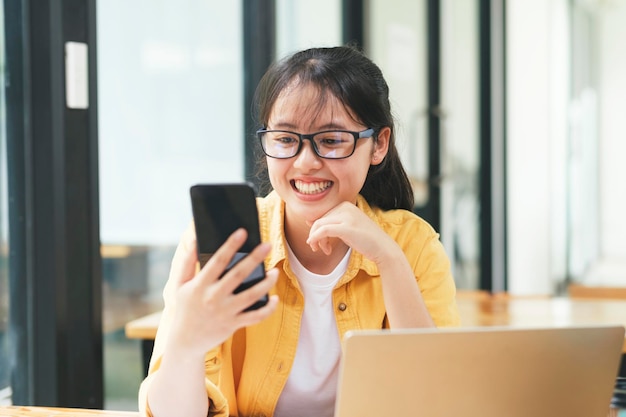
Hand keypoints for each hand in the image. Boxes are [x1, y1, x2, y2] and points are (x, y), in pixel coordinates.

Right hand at [165, 226, 278, 356]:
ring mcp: (225, 312)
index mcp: (200, 285)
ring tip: (275, 271)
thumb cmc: (184, 308)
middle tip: (267, 245)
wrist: (185, 341)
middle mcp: (213, 298)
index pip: (217, 261)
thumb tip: (195, 239)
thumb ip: (187, 262)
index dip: (230, 245)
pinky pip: (255, 316)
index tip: (242, 232)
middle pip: (238, 275)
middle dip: (254, 259)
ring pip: (251, 296)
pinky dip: (268, 309)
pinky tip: (275, 298)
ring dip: (266, 283)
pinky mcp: (234, 324)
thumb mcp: (179, 285)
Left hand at [306, 202, 399, 264]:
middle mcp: (345, 207)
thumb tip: (308, 221)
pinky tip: (316, 246)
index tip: (321, 242)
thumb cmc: (366, 239)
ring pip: (319, 226)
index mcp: (346, 204)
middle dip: (316, 236)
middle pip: (319, 220)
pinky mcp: (346, 227)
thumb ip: (330, 223)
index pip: (323, 216)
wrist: (383, 248)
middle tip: (319, 249)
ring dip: (316, 240)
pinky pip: (323, 231)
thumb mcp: (347, 227)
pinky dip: (315, 238)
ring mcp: (346, 216)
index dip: (317, 230)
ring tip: (323, 250)